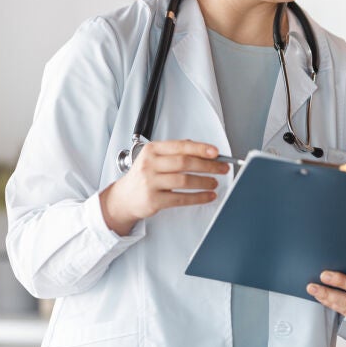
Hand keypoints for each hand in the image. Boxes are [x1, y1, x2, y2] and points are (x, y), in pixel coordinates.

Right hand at [99, 139, 228, 234]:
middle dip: (208, 166)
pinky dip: (198, 197)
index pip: (180, 146)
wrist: (123, 198)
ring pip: (184, 181)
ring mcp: (150, 183)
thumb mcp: (153, 158)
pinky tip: (208, 196)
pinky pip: (181, 198)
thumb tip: (201, 148)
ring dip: (204, 182)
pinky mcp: (153, 200)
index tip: (216, 152)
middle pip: (184, 163)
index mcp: (151, 150)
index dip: (200, 148)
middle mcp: (149, 165)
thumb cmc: (142, 176)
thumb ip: (175, 152)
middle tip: (222, 168)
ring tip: (215, 183)